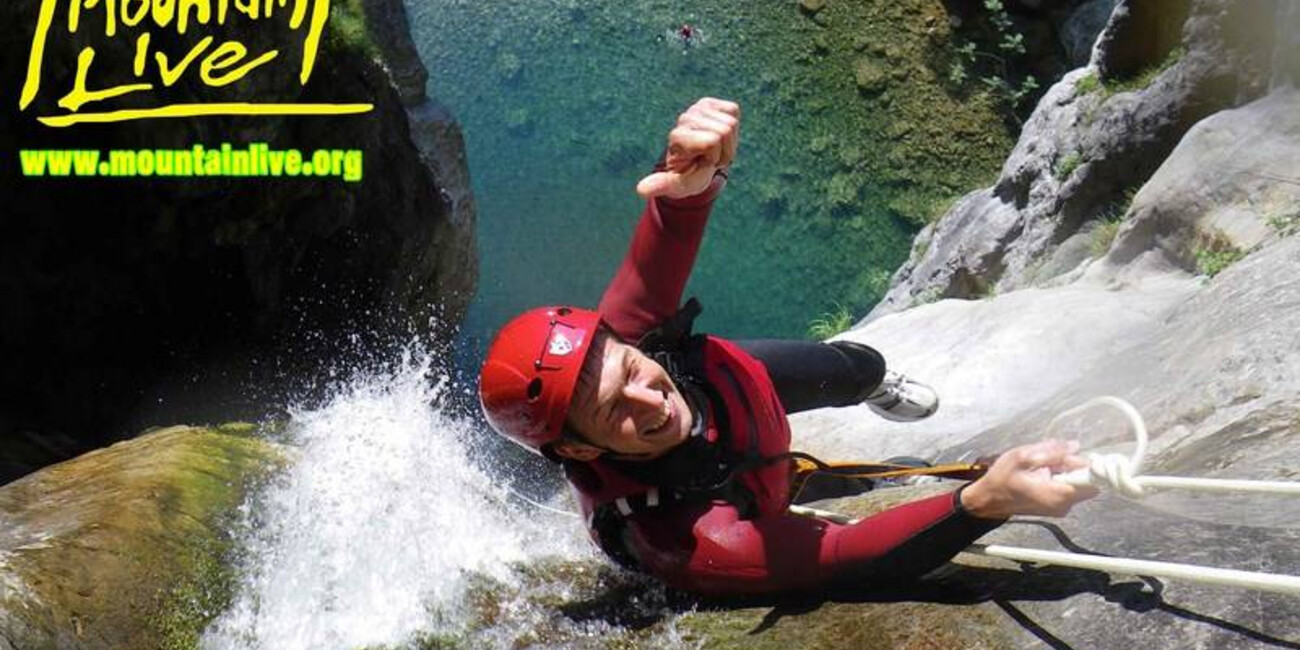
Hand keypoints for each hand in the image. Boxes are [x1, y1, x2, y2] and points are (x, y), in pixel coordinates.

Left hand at [636, 97, 739, 199]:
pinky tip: (720, 137)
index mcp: (677, 137)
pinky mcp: (709, 102)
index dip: (715, 157)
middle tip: (710, 158)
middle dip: (724, 150)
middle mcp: (684, 118)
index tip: (703, 164)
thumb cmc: (687, 177)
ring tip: (714, 150)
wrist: (693, 165)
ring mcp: (696, 108)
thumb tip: (640, 190)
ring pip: (730, 122)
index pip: (713, 139)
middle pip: (724, 129)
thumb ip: (662, 186)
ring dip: (728, 142)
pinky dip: (733, 128)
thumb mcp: (678, 186)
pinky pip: (733, 111)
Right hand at [960, 439, 1099, 519]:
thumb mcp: (1021, 456)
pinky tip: (1042, 473)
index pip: (1091, 481)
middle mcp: (1064, 505)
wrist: (987, 500)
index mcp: (1057, 494)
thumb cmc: (1001, 479)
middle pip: (1087, 483)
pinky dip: (1060, 478)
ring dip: (1066, 471)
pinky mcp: (1057, 506)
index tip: (1073, 455)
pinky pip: (1069, 488)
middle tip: (1053, 458)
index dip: (1088, 465)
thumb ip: (1051, 451)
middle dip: (1075, 466)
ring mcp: (1061, 508)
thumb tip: (1075, 446)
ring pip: (1078, 485)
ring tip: (1043, 466)